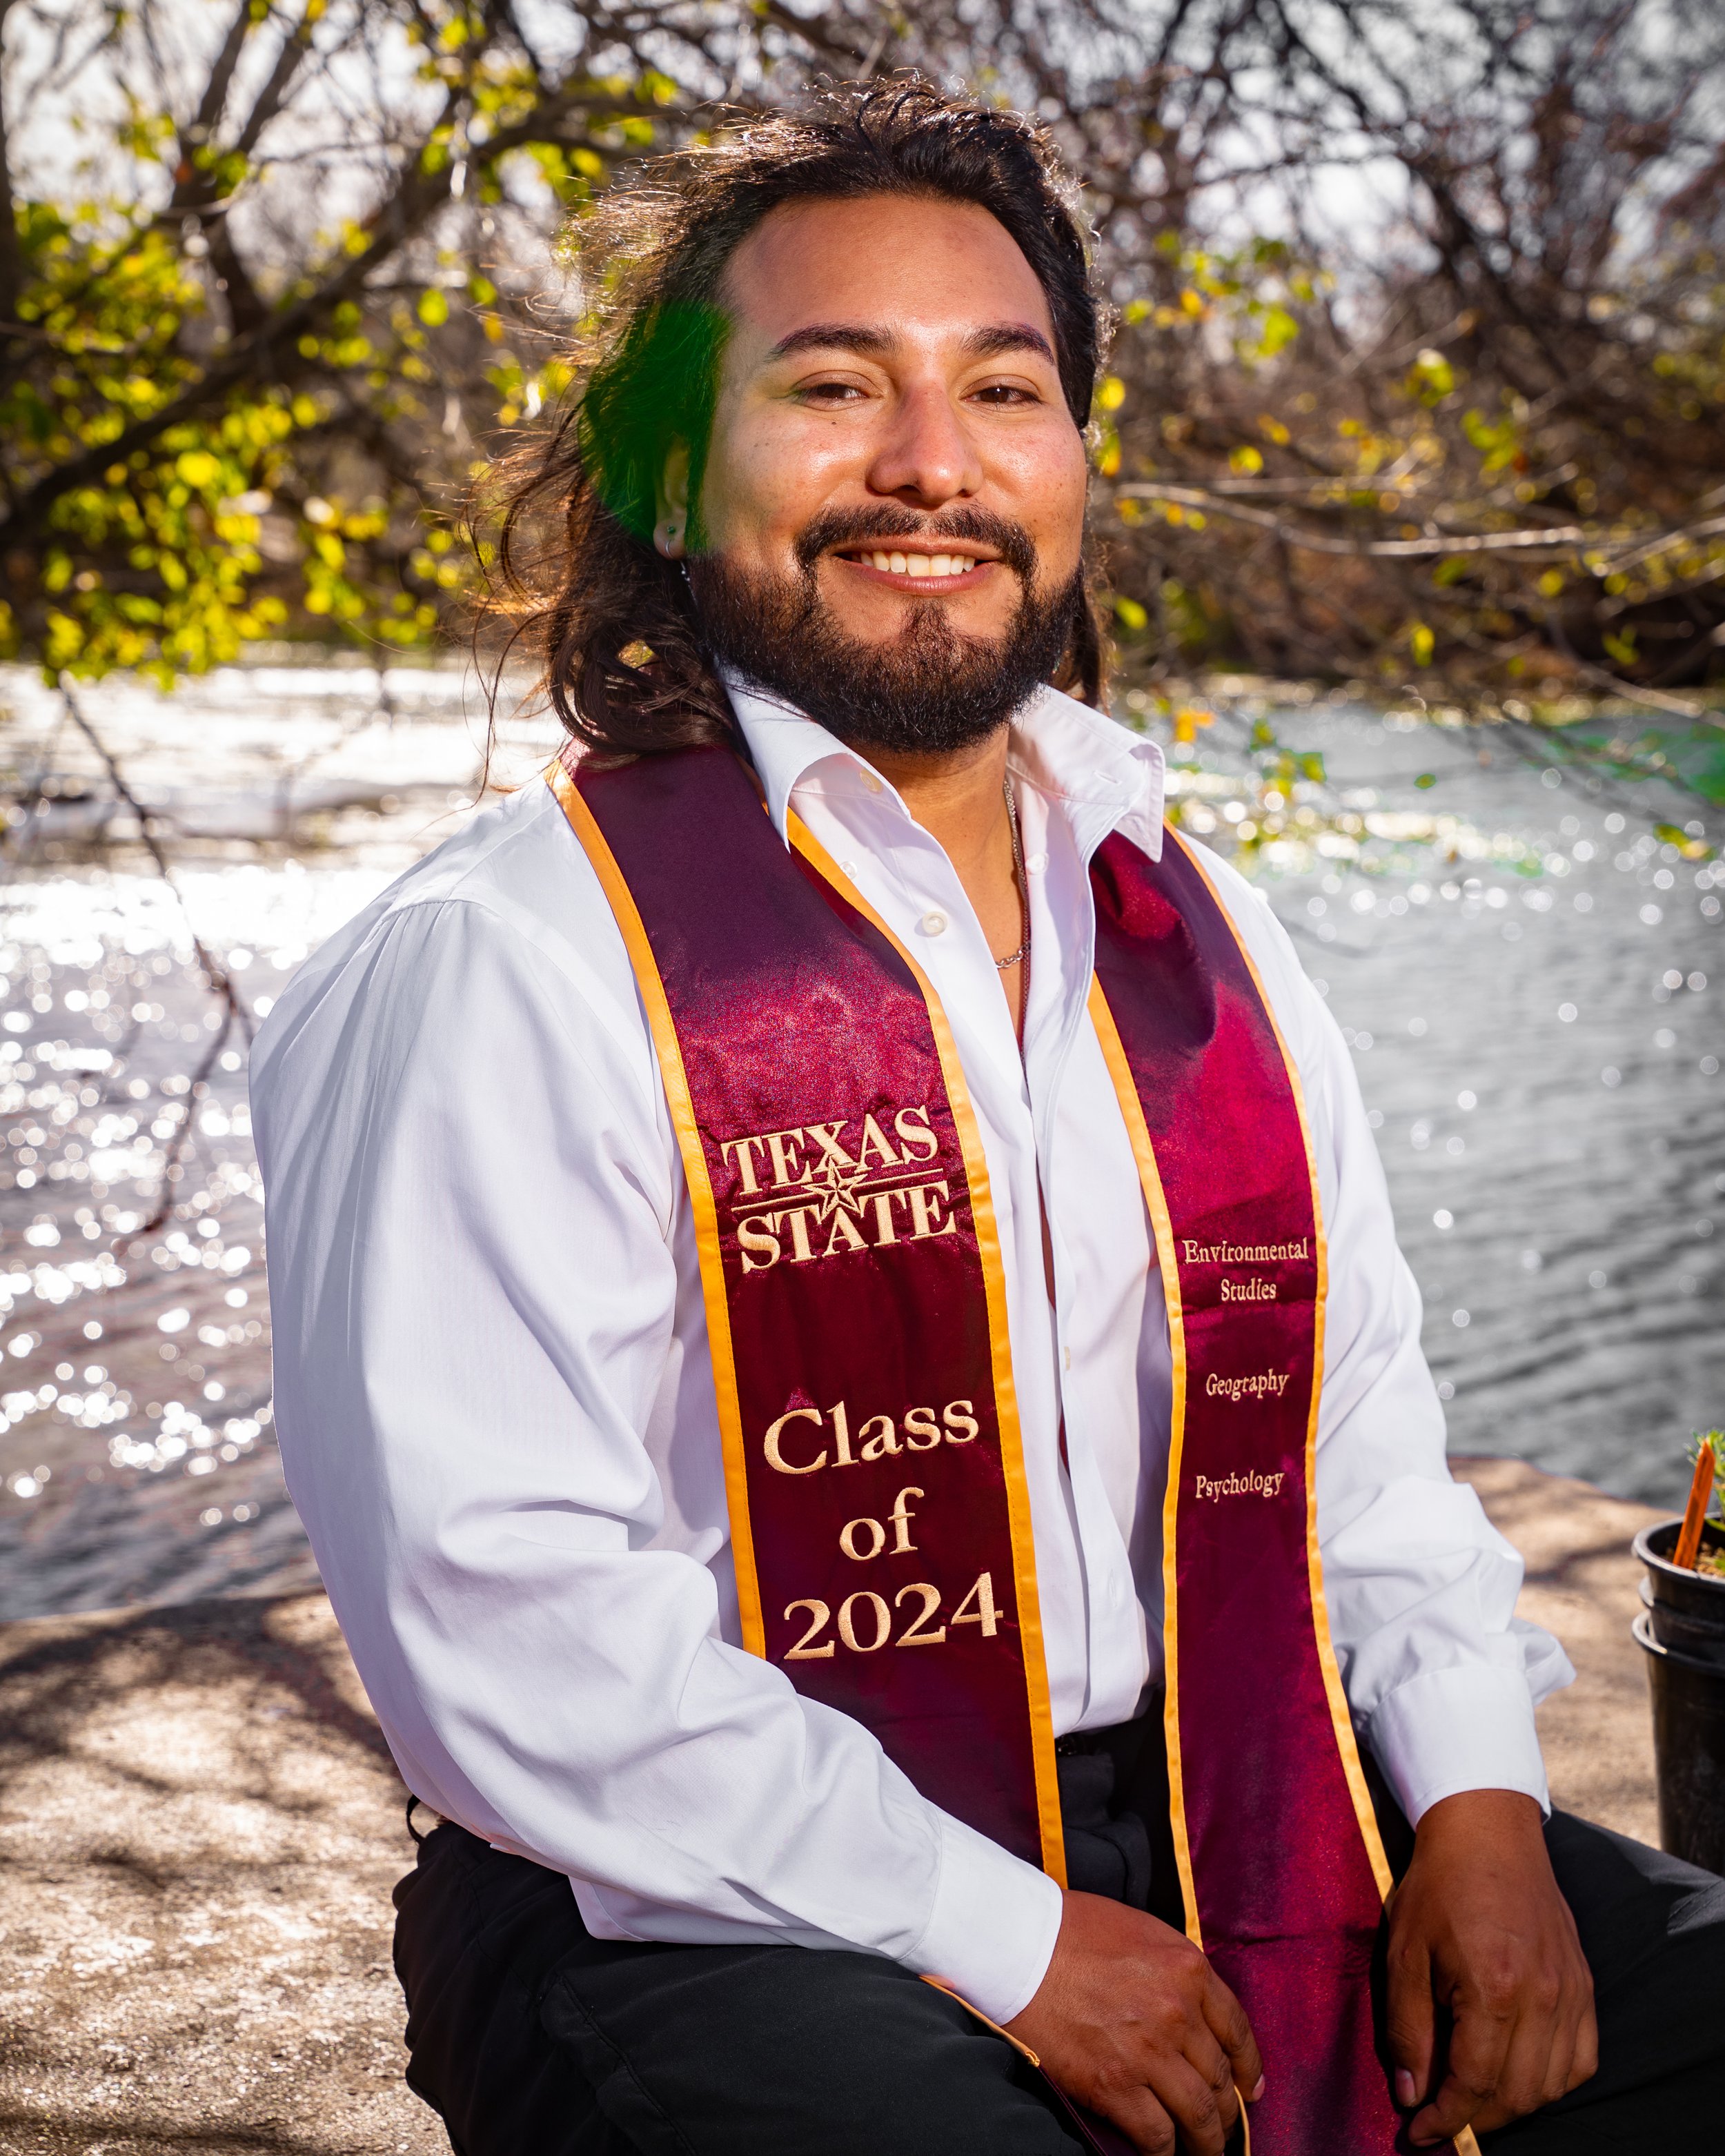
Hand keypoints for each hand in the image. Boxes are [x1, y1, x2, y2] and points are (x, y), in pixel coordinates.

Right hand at [1005, 1890, 1263, 2154]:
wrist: (1019, 1946)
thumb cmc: (1073, 1930)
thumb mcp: (1142, 1932)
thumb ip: (1176, 1972)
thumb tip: (1196, 2012)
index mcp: (1188, 1970)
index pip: (1237, 2030)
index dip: (1247, 2067)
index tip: (1249, 2088)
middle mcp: (1177, 2012)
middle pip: (1219, 2078)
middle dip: (1227, 2110)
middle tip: (1225, 2126)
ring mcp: (1148, 2051)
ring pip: (1199, 2113)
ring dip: (1207, 2141)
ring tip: (1206, 2152)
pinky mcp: (1114, 2084)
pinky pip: (1156, 2134)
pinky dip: (1165, 2152)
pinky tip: (1164, 2155)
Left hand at [1386, 1789, 1596, 2146]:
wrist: (1487, 1833)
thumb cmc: (1438, 1887)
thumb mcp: (1403, 1953)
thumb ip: (1407, 2029)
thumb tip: (1411, 2095)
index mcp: (1493, 1987)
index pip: (1475, 2085)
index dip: (1446, 2120)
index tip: (1419, 2135)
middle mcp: (1542, 1996)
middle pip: (1517, 2095)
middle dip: (1476, 2121)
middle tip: (1442, 2120)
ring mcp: (1570, 1991)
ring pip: (1552, 2085)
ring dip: (1512, 2106)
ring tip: (1473, 2098)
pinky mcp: (1583, 1985)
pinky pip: (1581, 2059)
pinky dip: (1551, 2081)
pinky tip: (1517, 2072)